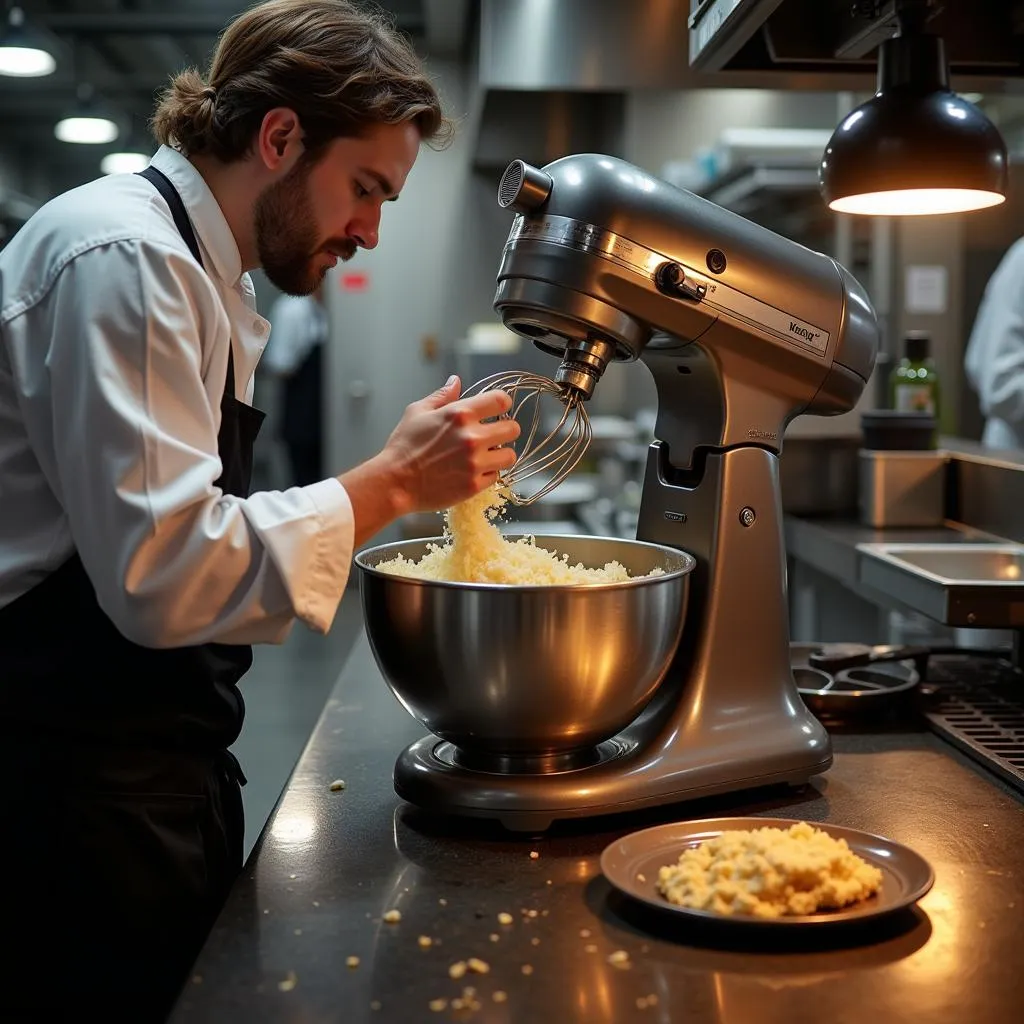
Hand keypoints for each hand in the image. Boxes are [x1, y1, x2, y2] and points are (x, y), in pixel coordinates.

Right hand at [381, 376, 519, 513]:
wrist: (394, 482)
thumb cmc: (403, 447)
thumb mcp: (417, 412)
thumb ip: (442, 396)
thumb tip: (456, 381)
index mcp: (460, 414)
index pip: (501, 401)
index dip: (502, 404)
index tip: (497, 410)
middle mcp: (472, 437)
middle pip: (513, 429)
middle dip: (505, 431)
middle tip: (494, 436)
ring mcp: (475, 463)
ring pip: (510, 456)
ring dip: (500, 455)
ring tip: (485, 456)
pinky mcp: (474, 485)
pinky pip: (496, 477)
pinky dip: (487, 474)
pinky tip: (472, 471)